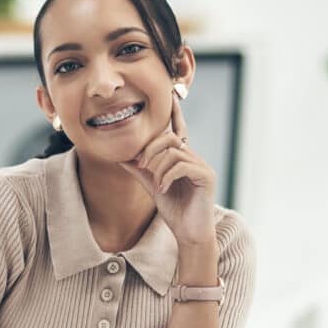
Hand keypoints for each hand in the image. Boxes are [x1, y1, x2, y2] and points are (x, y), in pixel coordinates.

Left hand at [118, 96, 216, 244]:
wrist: (188, 233)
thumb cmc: (174, 211)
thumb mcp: (151, 186)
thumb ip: (140, 170)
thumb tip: (121, 156)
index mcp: (182, 157)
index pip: (178, 130)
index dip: (175, 113)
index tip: (172, 94)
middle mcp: (194, 157)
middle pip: (169, 137)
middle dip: (150, 149)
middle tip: (141, 165)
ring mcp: (202, 166)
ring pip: (173, 151)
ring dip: (157, 166)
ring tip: (155, 183)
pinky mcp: (206, 176)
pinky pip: (181, 165)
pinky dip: (166, 176)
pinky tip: (162, 188)